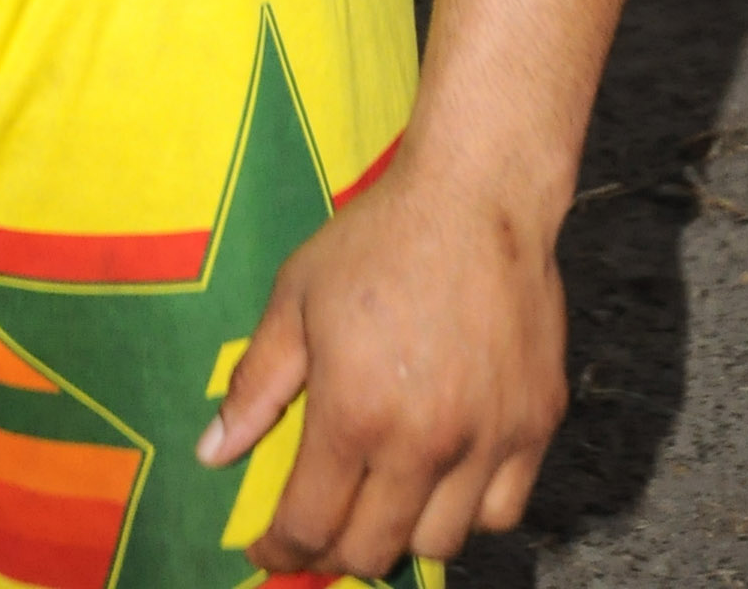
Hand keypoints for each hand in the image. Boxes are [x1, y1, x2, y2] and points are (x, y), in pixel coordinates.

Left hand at [197, 155, 566, 575]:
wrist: (477, 196)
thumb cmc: (377, 239)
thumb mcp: (295, 299)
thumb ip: (255, 385)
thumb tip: (212, 453)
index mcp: (353, 412)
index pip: (310, 527)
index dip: (281, 552)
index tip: (270, 550)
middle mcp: (423, 442)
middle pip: (373, 552)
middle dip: (335, 551)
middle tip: (323, 526)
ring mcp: (487, 439)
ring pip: (441, 544)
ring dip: (402, 532)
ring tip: (383, 498)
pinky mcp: (536, 426)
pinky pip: (502, 511)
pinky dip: (469, 510)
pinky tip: (444, 477)